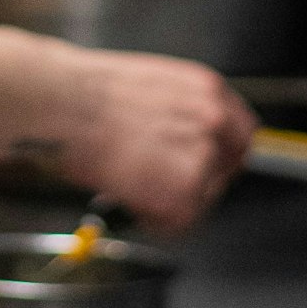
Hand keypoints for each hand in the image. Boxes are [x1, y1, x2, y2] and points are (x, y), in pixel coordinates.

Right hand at [54, 49, 256, 231]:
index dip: (222, 153)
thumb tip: (179, 137)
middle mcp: (215, 121)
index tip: (209, 165)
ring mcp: (204, 157)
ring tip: (133, 186)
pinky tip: (129, 198)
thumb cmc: (88, 93)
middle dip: (200, 181)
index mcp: (207, 89)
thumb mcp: (152, 86)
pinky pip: (177, 221)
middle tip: (166, 185)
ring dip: (171, 200)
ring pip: (200, 198)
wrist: (66, 105)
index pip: (240, 131)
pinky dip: (154, 219)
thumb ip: (180, 111)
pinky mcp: (186, 192)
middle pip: (229, 167)